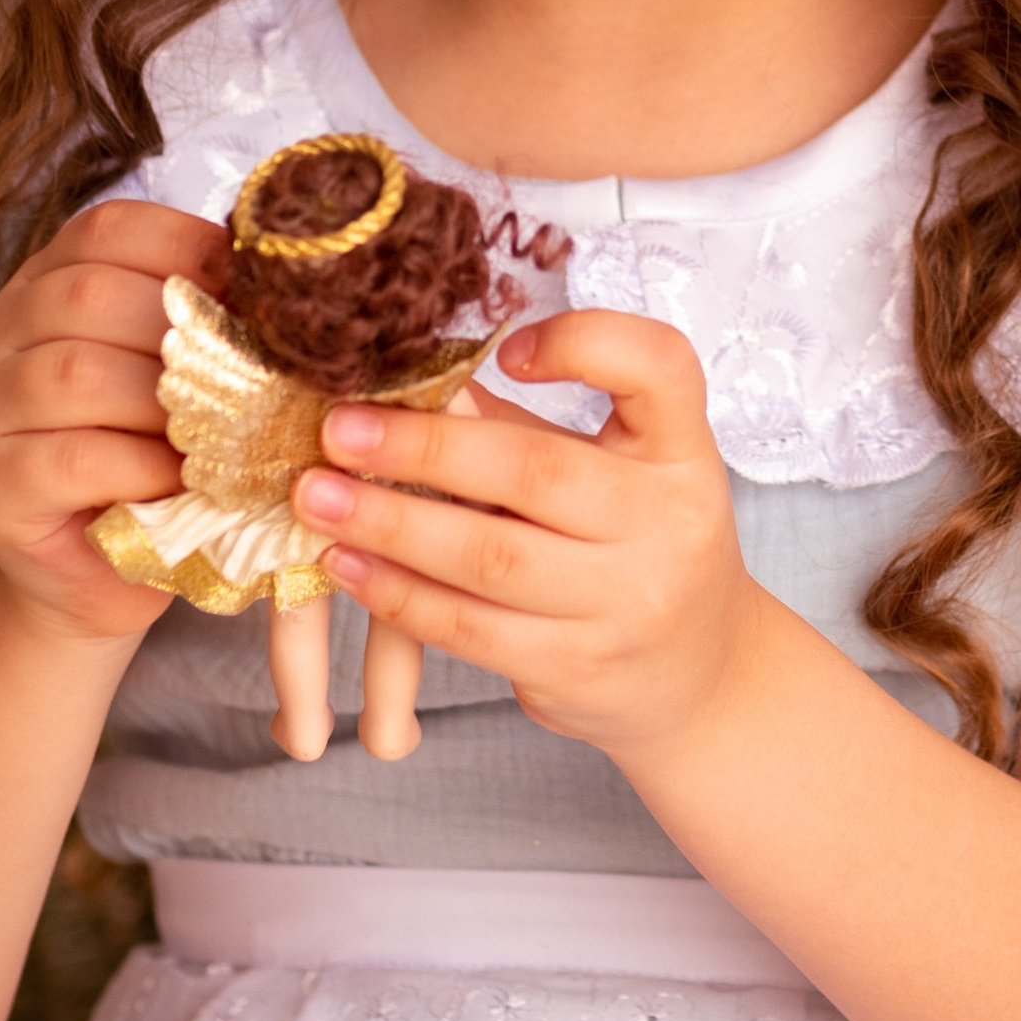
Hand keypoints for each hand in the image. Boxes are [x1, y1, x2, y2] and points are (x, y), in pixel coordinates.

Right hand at [0, 199, 230, 643]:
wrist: (93, 572)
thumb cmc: (151, 461)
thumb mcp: (181, 377)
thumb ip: (207, 326)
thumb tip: (284, 295)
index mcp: (47, 283)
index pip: (106, 227)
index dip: (186, 246)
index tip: (250, 289)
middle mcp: (0, 332)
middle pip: (87, 294)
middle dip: (180, 331)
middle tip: (243, 374)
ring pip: (73, 374)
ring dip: (162, 403)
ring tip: (216, 433)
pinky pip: (71, 458)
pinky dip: (142, 466)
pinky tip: (181, 480)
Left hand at [292, 312, 759, 763]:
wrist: (703, 676)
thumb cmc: (642, 548)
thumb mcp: (617, 475)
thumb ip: (527, 430)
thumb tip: (415, 383)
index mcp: (681, 451)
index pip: (658, 368)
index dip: (584, 343)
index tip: (507, 349)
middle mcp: (668, 522)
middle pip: (537, 470)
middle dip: (422, 449)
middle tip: (338, 431)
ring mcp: (626, 603)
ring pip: (489, 558)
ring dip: (389, 524)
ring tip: (317, 498)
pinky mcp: (576, 669)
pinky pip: (471, 629)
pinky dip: (399, 594)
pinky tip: (348, 565)